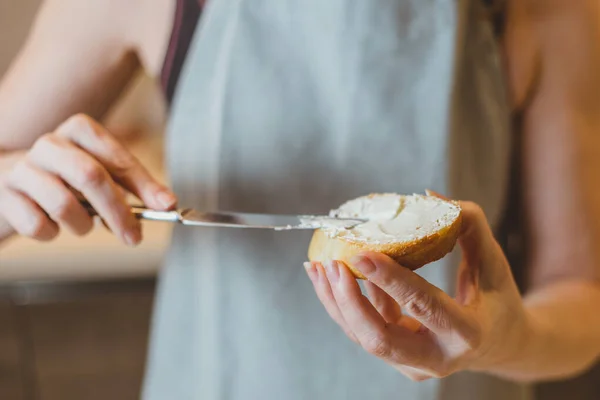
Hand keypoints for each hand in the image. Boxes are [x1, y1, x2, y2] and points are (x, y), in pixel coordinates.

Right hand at [0, 114, 175, 244]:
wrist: (4, 186)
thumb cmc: (64, 181)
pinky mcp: (3, 194)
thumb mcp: (98, 175)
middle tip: (134, 236)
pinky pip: (36, 224)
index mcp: (78, 131)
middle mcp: (50, 144)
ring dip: (82, 225)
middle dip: (118, 211)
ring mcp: (22, 168)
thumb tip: (166, 203)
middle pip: (91, 176)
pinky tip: (50, 227)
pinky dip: (51, 234)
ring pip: (62, 203)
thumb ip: (131, 185)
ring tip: (82, 226)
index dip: (143, 183)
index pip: (117, 157)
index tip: (165, 206)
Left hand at [304, 200, 529, 380]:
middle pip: (380, 338)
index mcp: (467, 333)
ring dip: (337, 302)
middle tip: (332, 264)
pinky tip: (327, 277)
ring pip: (364, 337)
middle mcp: (437, 358)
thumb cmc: (498, 298)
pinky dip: (344, 304)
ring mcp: (413, 364)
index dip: (390, 280)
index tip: (361, 253)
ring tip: (317, 268)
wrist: (501, 345)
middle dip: (350, 302)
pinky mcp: (397, 359)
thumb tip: (428, 195)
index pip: (423, 305)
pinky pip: (363, 331)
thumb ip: (468, 224)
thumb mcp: (493, 261)